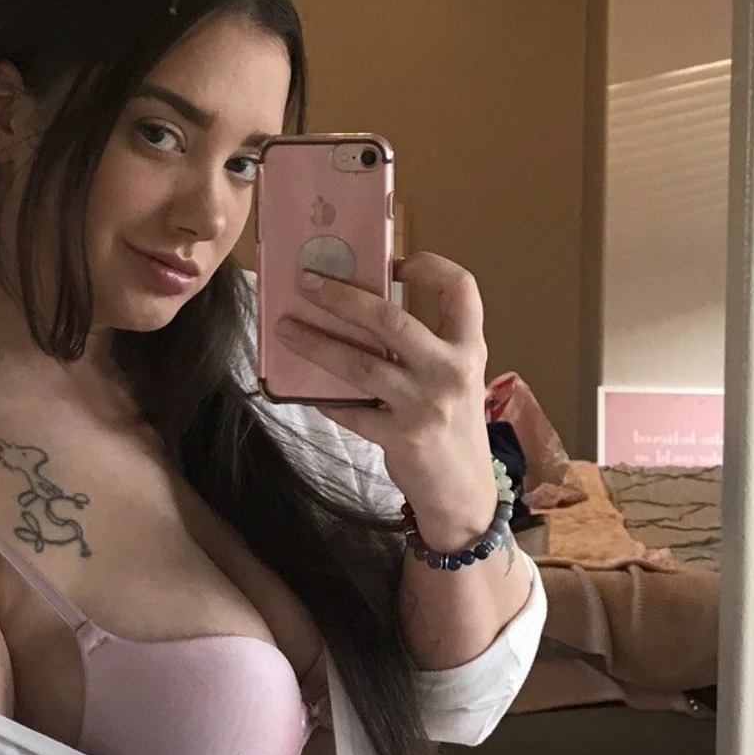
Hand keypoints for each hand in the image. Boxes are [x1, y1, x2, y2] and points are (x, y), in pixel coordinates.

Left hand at [276, 252, 498, 551]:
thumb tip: (360, 312)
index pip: (461, 289)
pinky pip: (350, 408)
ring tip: (285, 327)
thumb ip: (424, 347)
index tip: (395, 261)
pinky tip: (301, 387)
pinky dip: (322, 396)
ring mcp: (425, 405)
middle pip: (392, 320)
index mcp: (468, 349)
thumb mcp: (454, 378)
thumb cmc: (452, 425)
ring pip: (360, 363)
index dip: (430, 266)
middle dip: (344, 297)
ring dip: (316, 343)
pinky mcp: (401, 437)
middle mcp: (450, 371)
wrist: (464, 493)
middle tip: (308, 281)